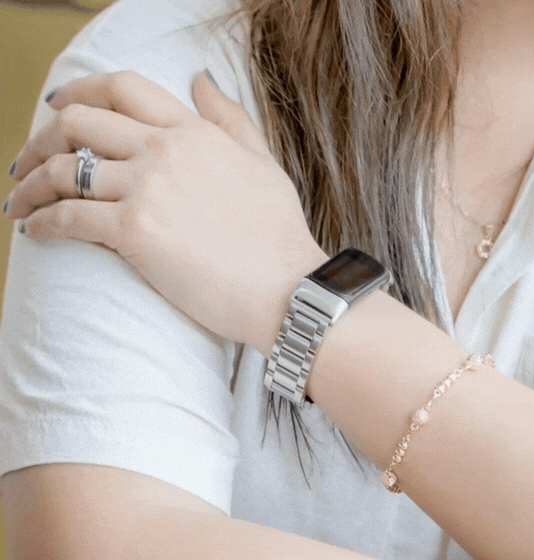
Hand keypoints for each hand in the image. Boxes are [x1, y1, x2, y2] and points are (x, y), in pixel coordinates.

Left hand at [3, 70, 327, 352]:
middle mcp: (165, 150)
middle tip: (27, 163)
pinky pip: (68, 217)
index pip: (122, 88)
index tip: (56, 107)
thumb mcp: (263, 163)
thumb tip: (200, 77)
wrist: (287, 287)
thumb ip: (230, 118)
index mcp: (194, 131)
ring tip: (19, 204)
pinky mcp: (135, 231)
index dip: (79, 90)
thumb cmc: (278, 234)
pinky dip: (42, 222)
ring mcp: (148, 188)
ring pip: (63, 169)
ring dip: (30, 185)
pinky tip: (35, 231)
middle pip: (78, 121)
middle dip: (40, 138)